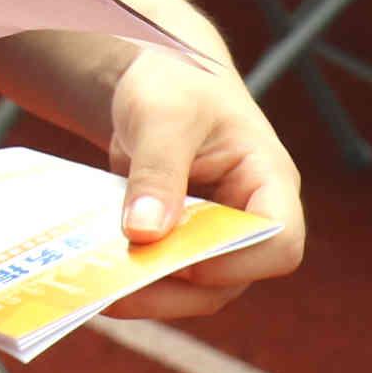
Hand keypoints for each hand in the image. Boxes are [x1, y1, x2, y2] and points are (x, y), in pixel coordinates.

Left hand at [101, 49, 306, 319]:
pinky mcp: (179, 240)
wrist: (152, 78)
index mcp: (268, 180)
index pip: (280, 240)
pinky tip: (91, 278)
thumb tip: (145, 234)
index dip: (240, 260)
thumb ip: (156, 170)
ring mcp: (215, 234)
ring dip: (149, 294)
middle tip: (118, 291)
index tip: (185, 259)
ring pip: (194, 289)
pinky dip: (132, 279)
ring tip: (96, 291)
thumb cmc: (173, 83)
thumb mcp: (162, 114)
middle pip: (231, 278)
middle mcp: (249, 216)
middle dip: (177, 290)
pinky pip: (164, 274)